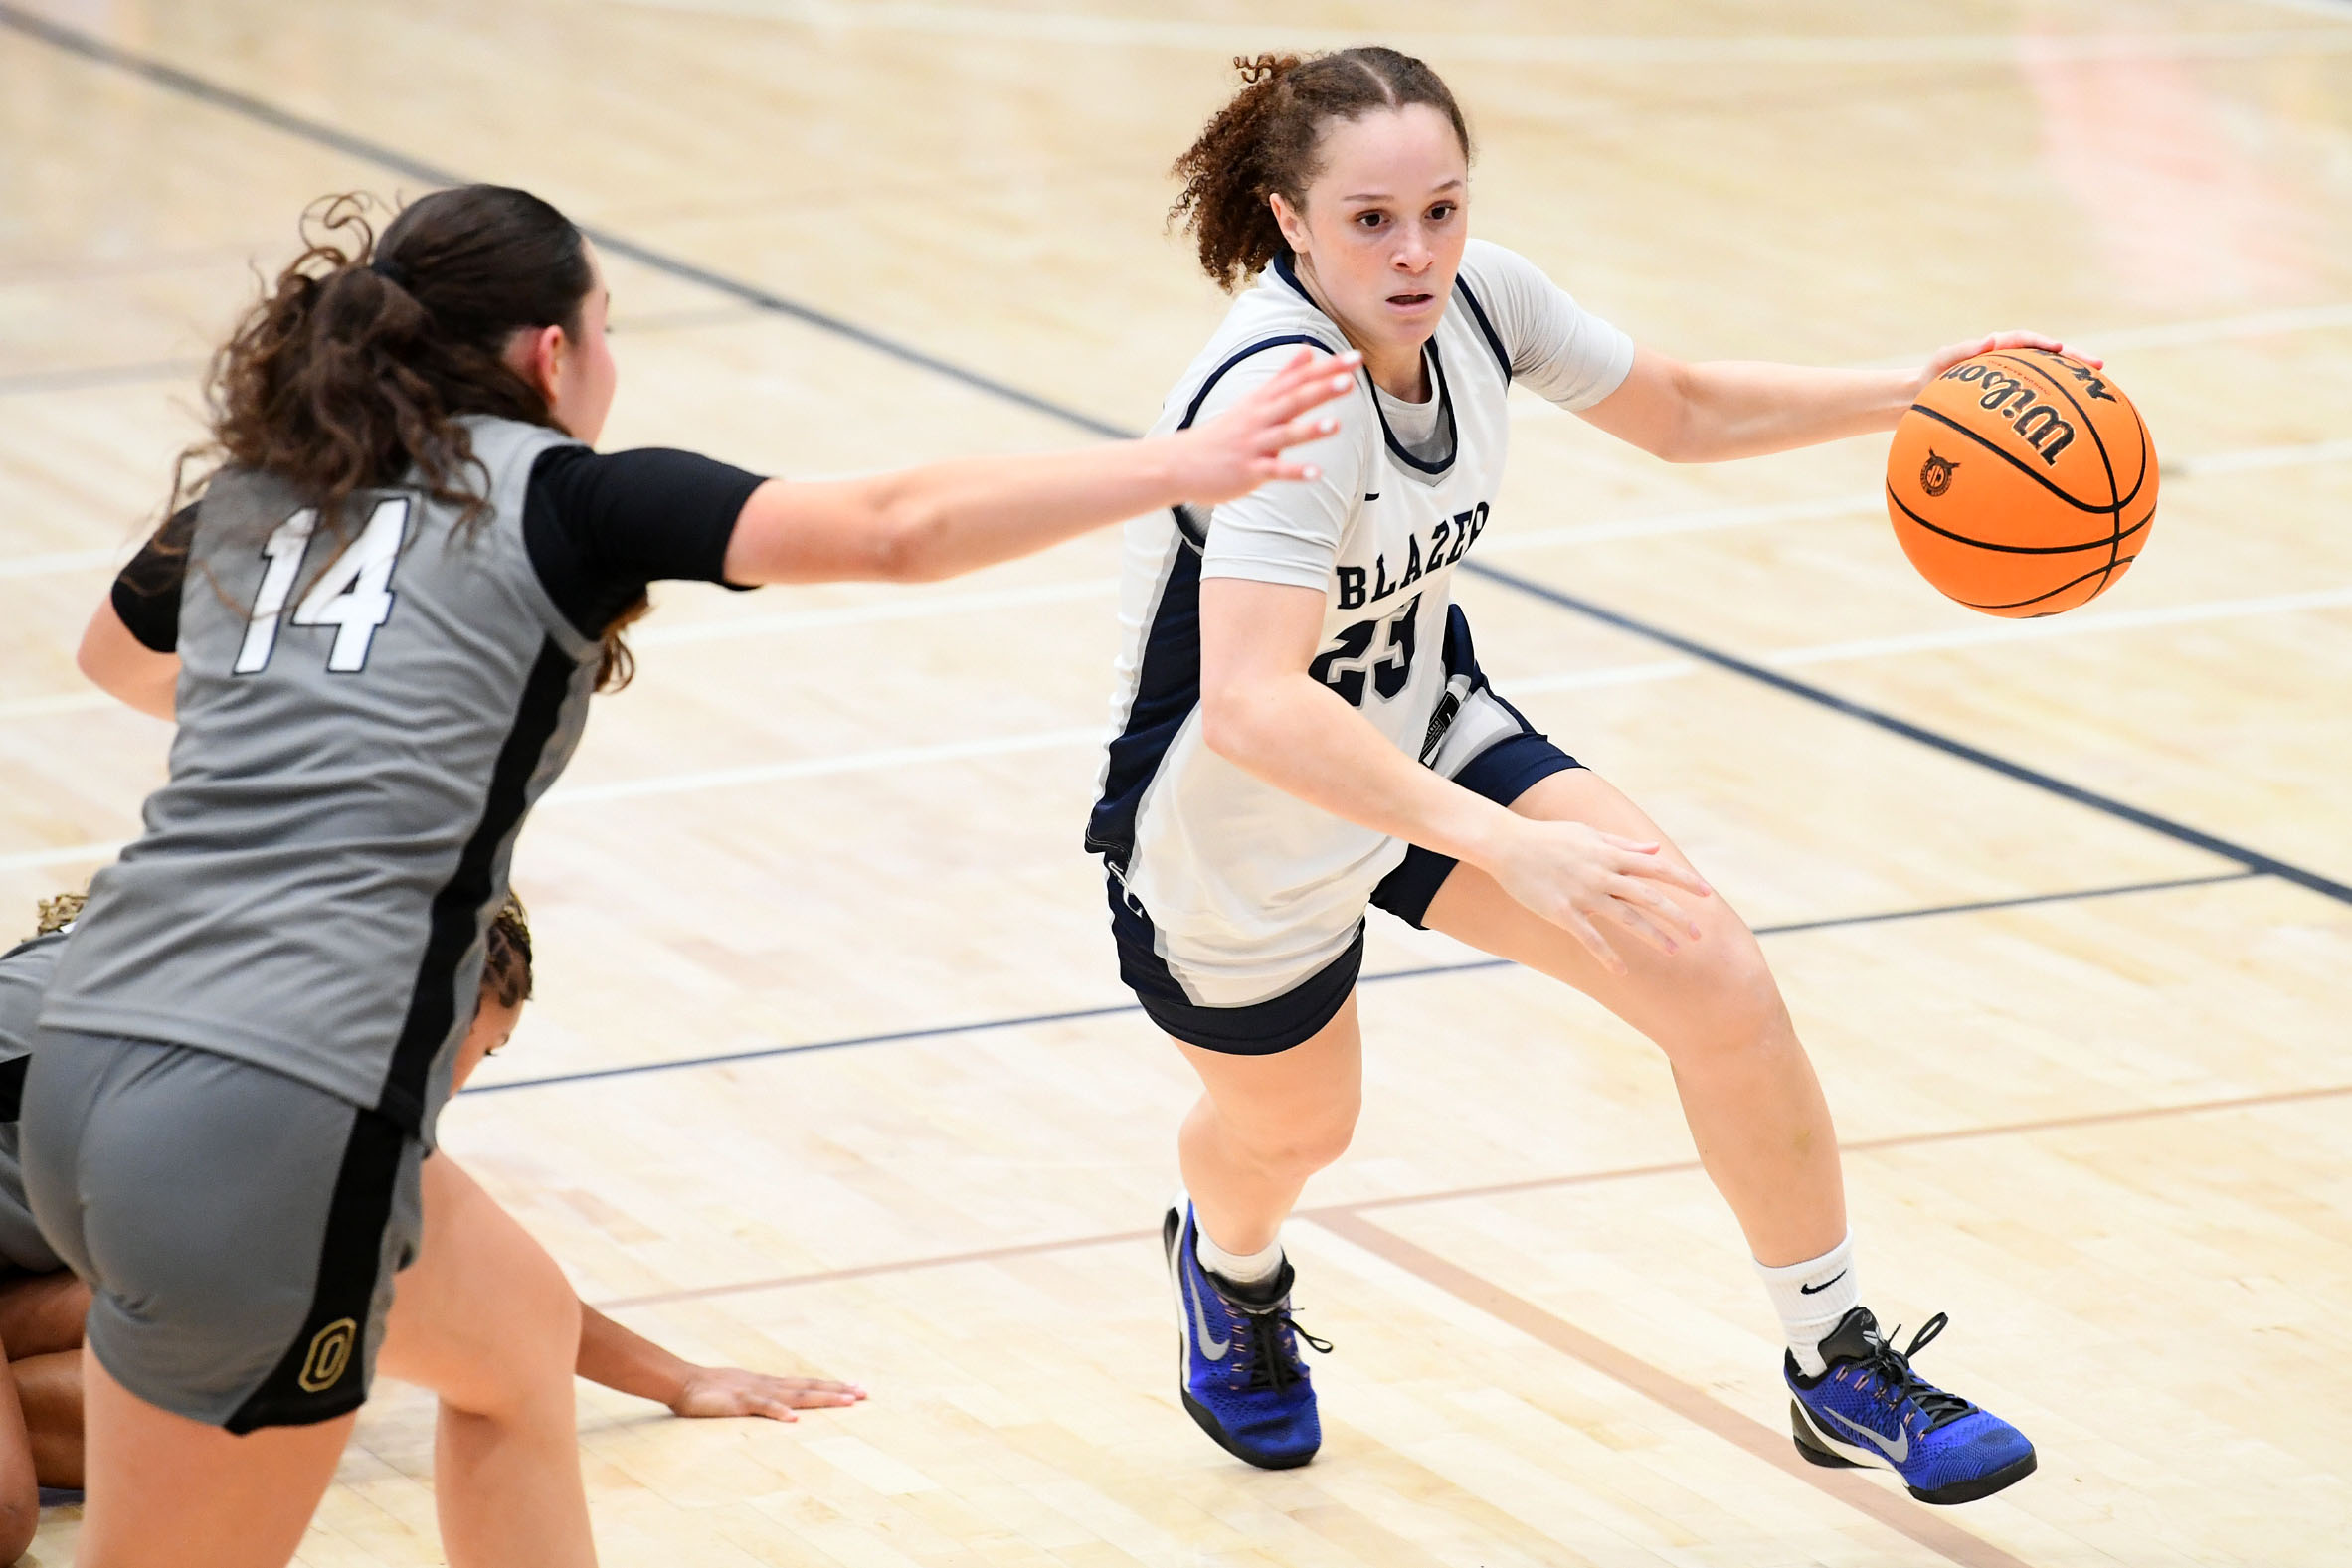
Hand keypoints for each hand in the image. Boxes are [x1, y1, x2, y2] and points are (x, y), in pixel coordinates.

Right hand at [667, 1365, 867, 1420]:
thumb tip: (782, 1407)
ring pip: (795, 1395)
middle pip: (810, 1387)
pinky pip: (763, 1407)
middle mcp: (770, 1384)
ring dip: (822, 1398)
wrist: (684, 1382)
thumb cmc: (712, 1391)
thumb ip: (763, 1399)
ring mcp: (757, 1391)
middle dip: (838, 1390)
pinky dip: (779, 1412)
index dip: (832, 1386)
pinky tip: (795, 1419)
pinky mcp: (740, 1401)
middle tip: (864, 1393)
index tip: (856, 1389)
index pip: (807, 1384)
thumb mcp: (743, 1394)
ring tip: (846, 1401)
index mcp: (771, 1384)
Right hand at [1168, 348, 1361, 503]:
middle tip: (1349, 380)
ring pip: (1285, 435)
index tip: (1355, 358)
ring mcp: (1253, 444)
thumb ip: (1284, 376)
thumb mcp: (1254, 399)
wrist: (1181, 463)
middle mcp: (1259, 418)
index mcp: (1263, 400)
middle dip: (1321, 390)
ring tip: (1336, 425)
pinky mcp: (1249, 470)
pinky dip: (1296, 472)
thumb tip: (1308, 350)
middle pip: (1293, 400)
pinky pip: (1275, 471)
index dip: (1327, 369)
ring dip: (1310, 430)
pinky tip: (1318, 473)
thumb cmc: (1224, 432)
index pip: (1299, 378)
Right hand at [1481, 817, 1713, 976]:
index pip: (1656, 868)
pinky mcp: (1562, 911)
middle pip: (1649, 896)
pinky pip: (1590, 937)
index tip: (1706, 893)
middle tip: (1697, 934)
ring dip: (1652, 936)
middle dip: (1676, 916)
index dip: (1683, 880)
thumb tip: (1654, 850)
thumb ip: (1623, 845)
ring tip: (1672, 952)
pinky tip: (1621, 971)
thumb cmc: (1548, 837)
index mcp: (1610, 854)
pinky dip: (1607, 955)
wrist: (1507, 844)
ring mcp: (1583, 894)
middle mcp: (1602, 874)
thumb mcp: (1589, 834)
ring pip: (1626, 918)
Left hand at [1913, 331, 2102, 397]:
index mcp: (1998, 348)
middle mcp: (2013, 361)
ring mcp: (2018, 381)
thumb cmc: (1933, 377)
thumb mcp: (1943, 361)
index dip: (2043, 343)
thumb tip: (1991, 340)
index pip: (2026, 340)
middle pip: (2049, 357)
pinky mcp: (2017, 399)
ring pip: (2051, 378)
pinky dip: (2058, 406)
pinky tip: (2075, 421)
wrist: (1924, 397)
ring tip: (2100, 393)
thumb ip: (1962, 350)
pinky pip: (2041, 400)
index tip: (2058, 348)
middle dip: (2075, 360)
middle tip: (2099, 366)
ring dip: (2074, 383)